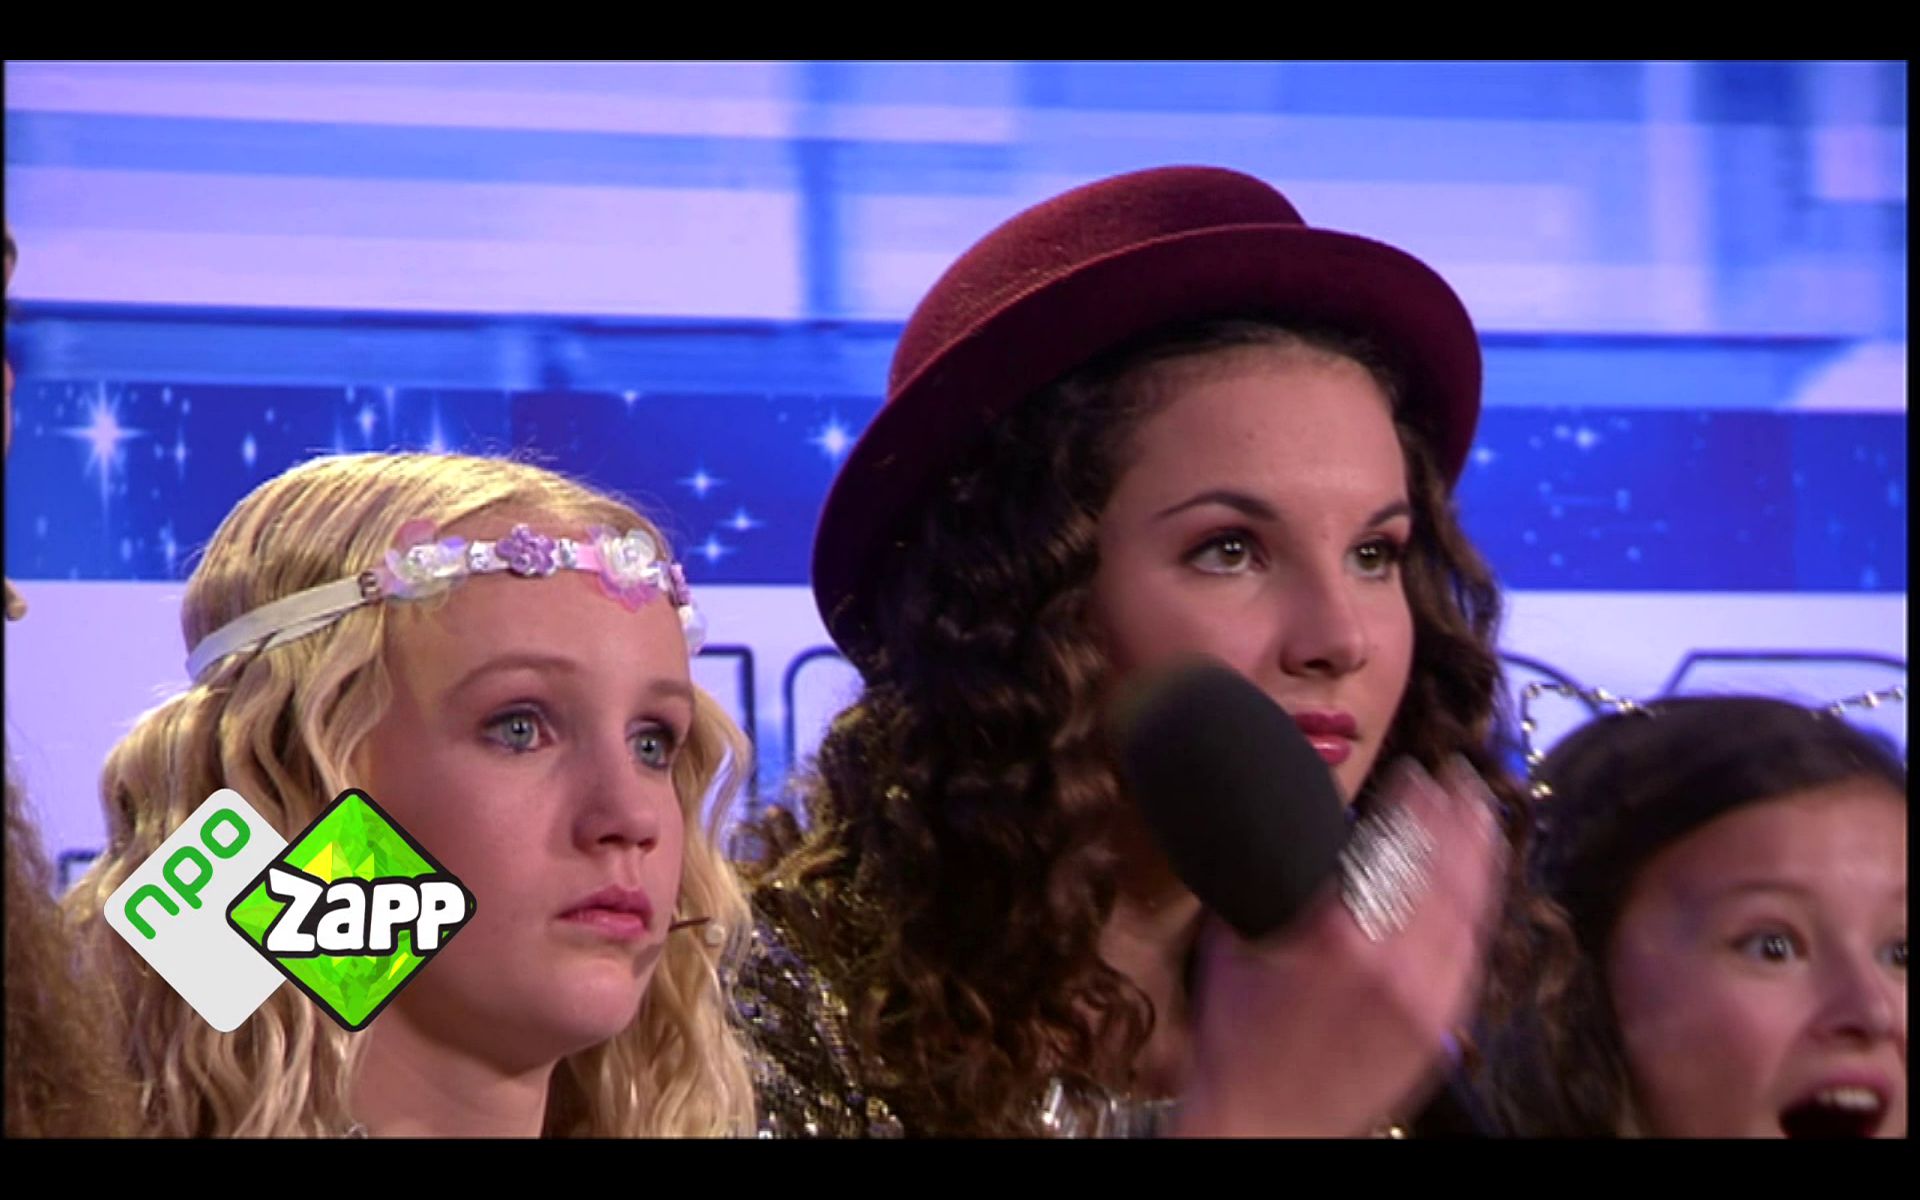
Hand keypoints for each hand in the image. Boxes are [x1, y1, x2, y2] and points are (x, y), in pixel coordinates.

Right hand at [1173, 757, 1504, 1136]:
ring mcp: (1426, 997)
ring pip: (1468, 908)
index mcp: (1337, 931)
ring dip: (1479, 852)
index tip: (1416, 770)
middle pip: (1442, 868)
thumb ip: (1269, 878)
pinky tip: (1481, 883)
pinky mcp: (1441, 1027)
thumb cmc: (1236, 1035)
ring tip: (1483, 812)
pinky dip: (1479, 907)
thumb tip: (1296, 823)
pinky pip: (1471, 952)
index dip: (1413, 801)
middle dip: (1457, 815)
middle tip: (1462, 775)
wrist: (1266, 1124)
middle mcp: (1393, 960)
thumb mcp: (1235, 939)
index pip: (1393, 845)